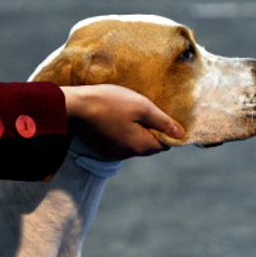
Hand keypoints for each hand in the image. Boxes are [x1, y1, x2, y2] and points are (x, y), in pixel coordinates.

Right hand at [61, 85, 184, 159]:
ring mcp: (114, 153)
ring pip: (135, 143)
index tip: (159, 114)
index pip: (165, 144)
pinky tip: (116, 117)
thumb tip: (181, 134)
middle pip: (150, 144)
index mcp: (141, 146)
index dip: (166, 129)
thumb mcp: (142, 106)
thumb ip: (163, 121)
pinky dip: (123, 132)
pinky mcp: (103, 148)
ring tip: (129, 112)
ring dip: (137, 131)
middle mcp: (129, 154)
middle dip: (151, 130)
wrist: (74, 106)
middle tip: (144, 110)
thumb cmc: (110, 102)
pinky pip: (121, 142)